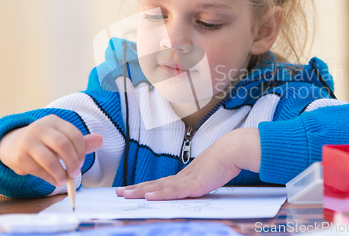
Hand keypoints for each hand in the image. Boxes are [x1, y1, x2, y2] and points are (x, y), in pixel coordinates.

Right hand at [0, 114, 102, 186]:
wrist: (11, 144)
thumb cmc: (43, 143)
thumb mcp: (60, 138)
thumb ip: (80, 142)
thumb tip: (100, 140)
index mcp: (53, 121)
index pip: (74, 134)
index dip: (81, 151)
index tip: (81, 163)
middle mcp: (40, 128)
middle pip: (62, 145)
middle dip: (72, 161)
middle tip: (75, 173)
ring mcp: (28, 141)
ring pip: (49, 159)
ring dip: (60, 173)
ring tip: (64, 181)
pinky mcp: (19, 156)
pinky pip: (38, 170)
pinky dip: (49, 178)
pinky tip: (54, 181)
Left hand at [116, 127, 260, 199]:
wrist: (230, 152)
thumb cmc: (222, 163)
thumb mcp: (206, 176)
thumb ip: (198, 183)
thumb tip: (195, 187)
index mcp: (183, 177)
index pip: (159, 184)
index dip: (143, 187)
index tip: (130, 190)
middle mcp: (180, 178)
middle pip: (153, 185)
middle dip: (135, 189)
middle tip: (118, 193)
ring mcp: (185, 181)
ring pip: (158, 188)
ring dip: (140, 191)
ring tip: (125, 195)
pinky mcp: (192, 185)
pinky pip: (173, 192)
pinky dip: (159, 194)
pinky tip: (148, 196)